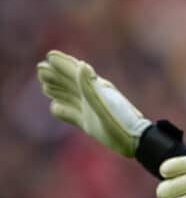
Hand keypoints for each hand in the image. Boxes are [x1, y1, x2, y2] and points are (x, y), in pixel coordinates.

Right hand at [37, 50, 151, 156]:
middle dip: (55, 76)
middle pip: (69, 83)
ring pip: (69, 97)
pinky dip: (62, 110)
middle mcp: (92, 97)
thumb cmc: (120, 122)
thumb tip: (81, 64)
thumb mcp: (103, 104)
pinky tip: (55, 108)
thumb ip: (90, 86)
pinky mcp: (89, 123)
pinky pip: (71, 114)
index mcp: (96, 88)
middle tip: (40, 69)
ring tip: (45, 86)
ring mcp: (90, 110)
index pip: (75, 72)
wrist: (133, 141)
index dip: (62, 64)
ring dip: (57, 90)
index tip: (50, 56)